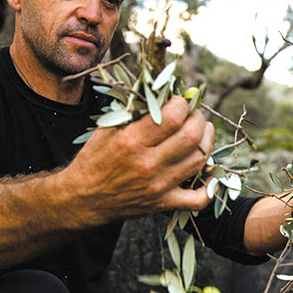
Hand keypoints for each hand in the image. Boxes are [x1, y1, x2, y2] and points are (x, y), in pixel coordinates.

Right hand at [60, 95, 214, 225]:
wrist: (82, 198)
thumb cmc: (95, 159)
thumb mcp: (107, 128)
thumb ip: (134, 109)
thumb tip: (161, 89)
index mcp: (131, 141)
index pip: (172, 116)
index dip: (182, 104)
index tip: (179, 101)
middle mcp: (147, 164)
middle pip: (192, 137)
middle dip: (199, 119)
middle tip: (194, 114)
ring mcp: (158, 186)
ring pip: (199, 160)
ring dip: (207, 141)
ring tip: (203, 131)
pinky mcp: (164, 203)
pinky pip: (198, 200)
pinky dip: (210, 187)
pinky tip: (209, 171)